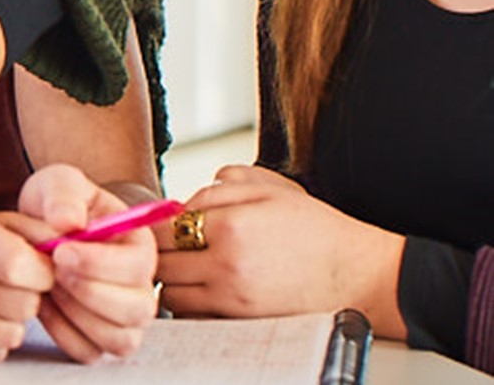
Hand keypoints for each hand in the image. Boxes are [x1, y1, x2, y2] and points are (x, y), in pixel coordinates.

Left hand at [18, 165, 159, 361]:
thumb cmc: (59, 202)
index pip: (137, 266)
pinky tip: (45, 304)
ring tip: (49, 285)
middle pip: (136, 310)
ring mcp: (122, 317)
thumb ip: (65, 194)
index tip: (61, 252)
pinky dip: (64, 333)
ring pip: (118, 339)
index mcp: (138, 244)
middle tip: (53, 271)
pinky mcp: (98, 338)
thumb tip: (69, 222)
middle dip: (89, 293)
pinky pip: (90, 352)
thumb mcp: (60, 182)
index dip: (100, 264)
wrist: (40, 225)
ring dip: (78, 315)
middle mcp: (140, 285)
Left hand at [157, 165, 403, 336]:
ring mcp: (236, 302)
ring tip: (184, 267)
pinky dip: (191, 306)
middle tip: (166, 246)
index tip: (158, 224)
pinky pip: (198, 319)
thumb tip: (180, 204)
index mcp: (229, 228)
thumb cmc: (314, 227)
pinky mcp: (246, 325)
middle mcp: (227, 268)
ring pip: (173, 298)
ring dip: (171, 282)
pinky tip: (204, 289)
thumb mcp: (266, 188)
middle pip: (161, 267)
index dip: (153, 226)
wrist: (358, 273)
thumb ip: (216, 188)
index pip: (162, 232)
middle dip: (158, 255)